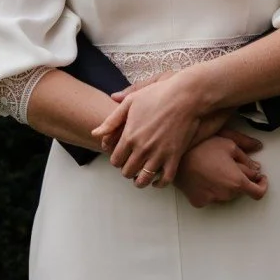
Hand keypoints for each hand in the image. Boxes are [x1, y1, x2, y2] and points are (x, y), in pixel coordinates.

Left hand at [96, 72, 210, 186]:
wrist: (184, 98)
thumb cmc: (156, 95)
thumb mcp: (130, 102)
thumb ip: (112, 120)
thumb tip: (95, 133)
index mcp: (129, 136)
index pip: (115, 160)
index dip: (116, 161)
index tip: (120, 157)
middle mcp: (142, 149)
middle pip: (128, 172)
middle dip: (126, 171)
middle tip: (129, 167)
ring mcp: (158, 155)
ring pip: (144, 179)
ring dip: (140, 181)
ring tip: (140, 178)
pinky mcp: (174, 158)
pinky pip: (165, 180)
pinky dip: (159, 184)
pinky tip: (156, 181)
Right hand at [175, 129, 267, 208]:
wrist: (175, 156)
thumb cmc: (202, 146)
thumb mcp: (228, 142)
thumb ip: (247, 149)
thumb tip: (258, 153)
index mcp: (237, 181)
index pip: (258, 192)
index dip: (262, 185)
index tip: (260, 178)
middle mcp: (227, 195)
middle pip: (241, 190)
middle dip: (241, 177)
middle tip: (231, 162)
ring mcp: (213, 200)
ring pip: (227, 194)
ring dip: (226, 183)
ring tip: (214, 166)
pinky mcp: (200, 201)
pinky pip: (212, 196)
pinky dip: (212, 188)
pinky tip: (204, 175)